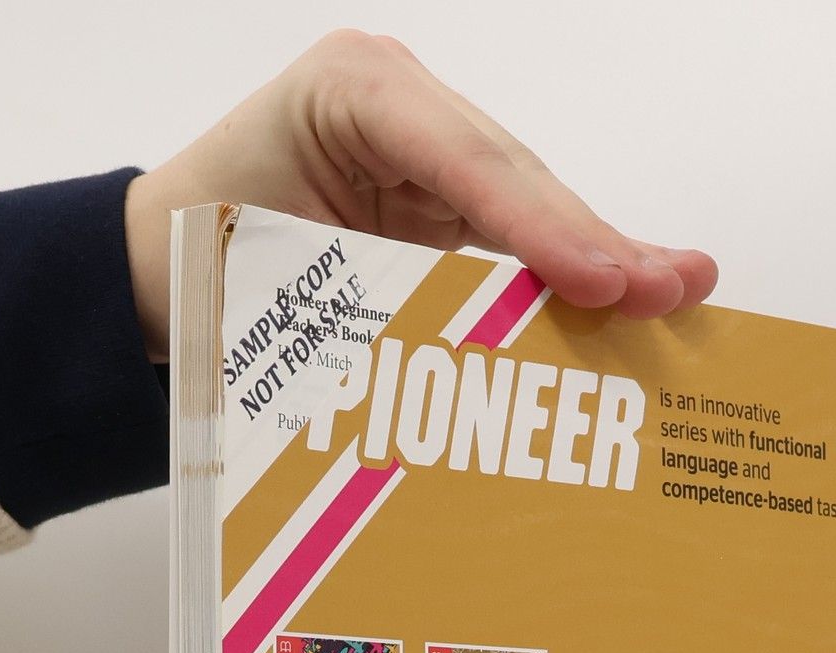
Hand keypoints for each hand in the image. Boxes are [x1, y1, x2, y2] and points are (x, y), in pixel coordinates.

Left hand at [124, 31, 718, 357]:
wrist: (155, 269)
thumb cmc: (200, 266)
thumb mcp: (280, 281)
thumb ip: (378, 306)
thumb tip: (472, 378)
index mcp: (351, 91)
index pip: (464, 159)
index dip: (538, 224)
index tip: (598, 280)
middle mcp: (400, 105)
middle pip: (514, 176)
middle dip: (592, 241)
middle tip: (669, 288)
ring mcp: (427, 147)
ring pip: (529, 203)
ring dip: (604, 257)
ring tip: (679, 289)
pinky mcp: (443, 196)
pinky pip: (517, 233)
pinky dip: (571, 272)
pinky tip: (636, 291)